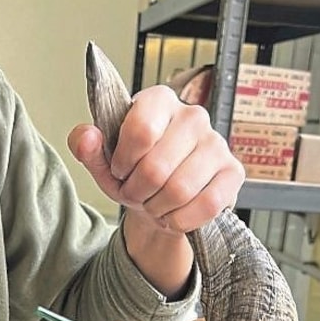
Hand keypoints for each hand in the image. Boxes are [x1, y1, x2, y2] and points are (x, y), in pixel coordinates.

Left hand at [68, 84, 244, 234]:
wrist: (162, 200)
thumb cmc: (135, 174)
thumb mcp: (104, 162)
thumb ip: (86, 146)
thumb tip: (86, 136)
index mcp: (158, 101)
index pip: (141, 130)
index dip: (124, 162)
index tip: (120, 169)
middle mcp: (192, 115)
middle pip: (157, 168)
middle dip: (138, 192)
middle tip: (136, 194)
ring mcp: (217, 142)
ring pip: (180, 190)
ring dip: (158, 208)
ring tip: (155, 203)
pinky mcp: (233, 171)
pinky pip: (207, 204)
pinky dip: (182, 219)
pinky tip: (175, 214)